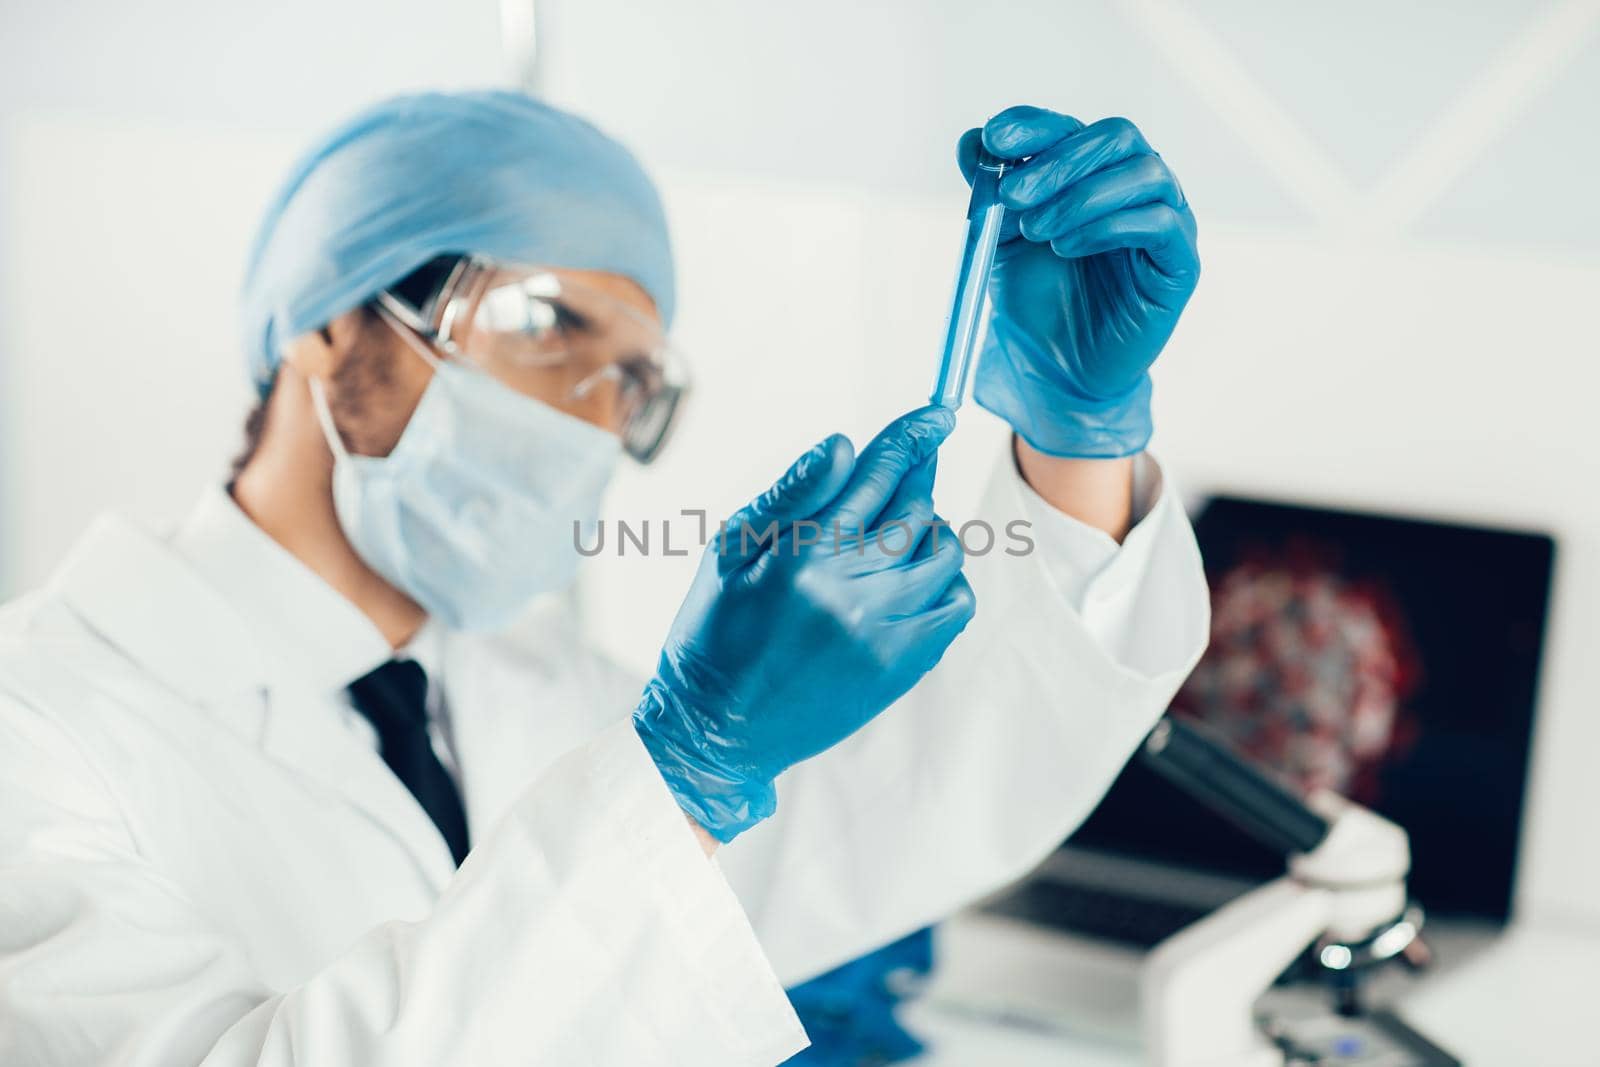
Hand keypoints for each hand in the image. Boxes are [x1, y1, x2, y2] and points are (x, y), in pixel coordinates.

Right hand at [634, 407, 976, 841]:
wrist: (717, 732)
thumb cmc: (714, 633)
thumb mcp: (730, 553)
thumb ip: (792, 495)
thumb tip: (845, 444)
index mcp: (802, 554)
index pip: (876, 475)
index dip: (912, 437)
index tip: (939, 412)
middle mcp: (850, 590)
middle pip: (916, 507)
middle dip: (919, 476)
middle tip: (916, 462)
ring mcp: (883, 631)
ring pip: (943, 554)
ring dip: (930, 530)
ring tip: (900, 533)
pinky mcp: (901, 667)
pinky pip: (955, 606)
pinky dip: (946, 582)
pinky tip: (913, 580)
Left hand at [959, 107, 1199, 457]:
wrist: (1057, 367)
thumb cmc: (1036, 299)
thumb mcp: (1000, 240)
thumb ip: (990, 191)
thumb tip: (974, 139)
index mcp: (1093, 172)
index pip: (1072, 128)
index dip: (1035, 125)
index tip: (995, 138)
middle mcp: (1135, 186)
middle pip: (1116, 136)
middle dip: (1059, 159)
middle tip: (1013, 194)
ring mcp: (1165, 219)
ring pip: (1143, 172)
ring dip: (1081, 195)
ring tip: (1037, 230)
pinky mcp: (1180, 261)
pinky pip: (1158, 222)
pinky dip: (1107, 226)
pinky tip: (1066, 248)